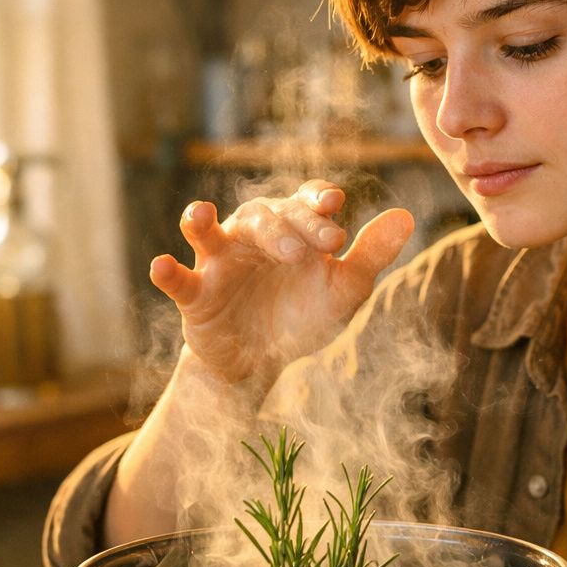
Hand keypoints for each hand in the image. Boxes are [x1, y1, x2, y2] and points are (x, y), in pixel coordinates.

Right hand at [149, 180, 414, 383]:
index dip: (316, 204)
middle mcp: (255, 237)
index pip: (305, 203)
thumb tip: (406, 216)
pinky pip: (179, 279)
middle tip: (307, 252)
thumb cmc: (302, 317)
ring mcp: (221, 262)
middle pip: (264, 217)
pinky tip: (159, 266)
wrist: (262, 364)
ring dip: (205, 223)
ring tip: (199, 214)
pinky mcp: (196, 294)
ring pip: (212, 233)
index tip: (333, 207)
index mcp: (294, 230)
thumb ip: (371, 255)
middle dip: (285, 229)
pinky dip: (168, 272)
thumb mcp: (343, 291)